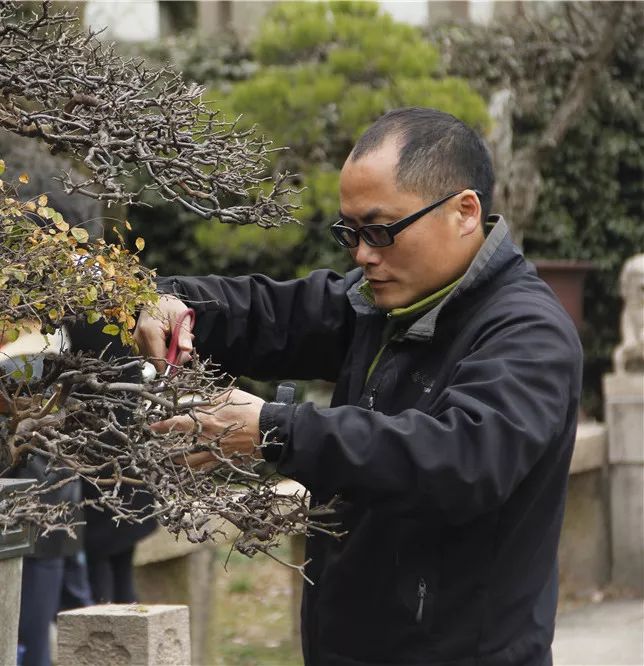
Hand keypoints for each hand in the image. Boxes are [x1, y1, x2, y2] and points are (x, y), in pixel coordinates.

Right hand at [134, 295, 193, 371]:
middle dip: (173, 358)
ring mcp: (137, 341)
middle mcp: (139, 338)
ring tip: (178, 340)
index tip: (185, 357)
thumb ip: (183, 334)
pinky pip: (151, 354)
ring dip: (168, 354)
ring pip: (155, 359)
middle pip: (157, 361)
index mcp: (149, 331)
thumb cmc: (170, 305)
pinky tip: (170, 342)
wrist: (159, 298)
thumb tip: (186, 350)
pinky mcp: (138, 342)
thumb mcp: (182, 317)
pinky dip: (163, 351)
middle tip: (185, 347)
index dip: (173, 363)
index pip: (159, 359)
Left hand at [150, 388, 265, 468]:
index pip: (178, 424)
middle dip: (167, 450)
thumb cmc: (251, 409)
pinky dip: (196, 469)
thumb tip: (197, 401)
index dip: (163, 426)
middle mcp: (208, 440)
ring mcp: (216, 453)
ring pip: (191, 463)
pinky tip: (191, 467)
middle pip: (180, 450)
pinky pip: (206, 468)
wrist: (270, 430)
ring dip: (178, 462)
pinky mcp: (225, 460)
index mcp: (207, 422)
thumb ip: (210, 399)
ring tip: (170, 460)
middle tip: (158, 449)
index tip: (152, 427)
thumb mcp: (230, 395)